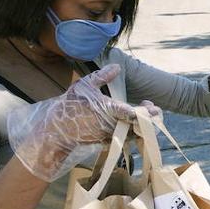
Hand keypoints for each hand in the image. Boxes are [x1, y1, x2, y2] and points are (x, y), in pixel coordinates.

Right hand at [7, 64, 142, 180]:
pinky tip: (135, 122)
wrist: (57, 130)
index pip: (132, 113)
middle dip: (149, 117)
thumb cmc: (70, 106)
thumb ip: (101, 77)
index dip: (145, 111)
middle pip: (139, 125)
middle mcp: (112, 125)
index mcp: (107, 110)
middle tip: (152, 107)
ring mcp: (111, 136)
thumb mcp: (84, 86)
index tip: (151, 105)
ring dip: (143, 125)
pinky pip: (127, 138)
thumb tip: (117, 66)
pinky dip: (134, 132)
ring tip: (145, 113)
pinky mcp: (109, 143)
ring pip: (135, 133)